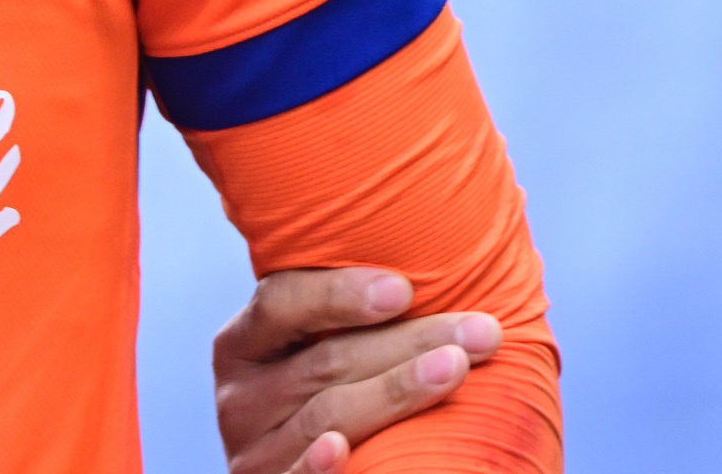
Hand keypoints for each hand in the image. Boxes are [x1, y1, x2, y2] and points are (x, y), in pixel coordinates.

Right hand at [213, 267, 501, 472]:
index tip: (404, 289)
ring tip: (458, 368)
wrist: (301, 473)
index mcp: (242, 346)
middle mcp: (239, 395)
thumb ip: (342, 325)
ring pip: (329, 415)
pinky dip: (317, 464)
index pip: (281, 304)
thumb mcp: (313, 359)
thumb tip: (425, 268)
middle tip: (481, 330)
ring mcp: (252, 448)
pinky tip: (341, 449)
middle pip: (325, 362)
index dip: (338, 295)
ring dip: (396, 391)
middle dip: (408, 342)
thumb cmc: (333, 399)